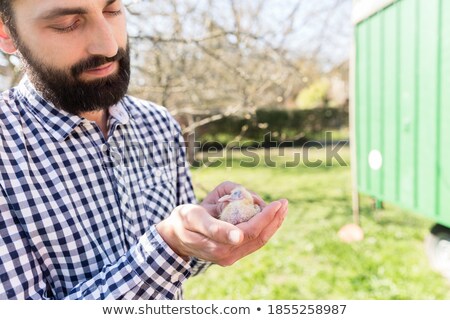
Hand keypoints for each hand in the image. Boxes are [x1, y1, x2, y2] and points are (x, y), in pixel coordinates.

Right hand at [156, 182, 287, 265]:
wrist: (174, 237)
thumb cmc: (183, 221)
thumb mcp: (194, 217)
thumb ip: (215, 227)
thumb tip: (238, 236)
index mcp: (218, 245)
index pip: (251, 231)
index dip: (266, 217)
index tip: (277, 203)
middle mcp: (226, 255)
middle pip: (259, 238)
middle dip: (274, 220)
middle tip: (284, 203)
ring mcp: (229, 258)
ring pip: (258, 242)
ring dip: (272, 225)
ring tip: (282, 209)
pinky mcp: (231, 256)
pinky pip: (253, 243)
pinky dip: (264, 230)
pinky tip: (270, 218)